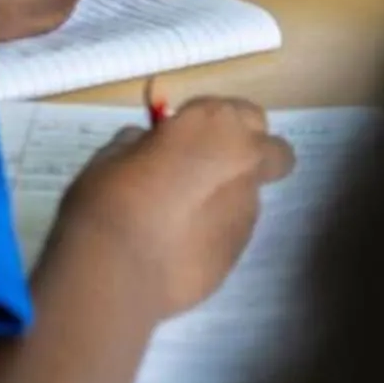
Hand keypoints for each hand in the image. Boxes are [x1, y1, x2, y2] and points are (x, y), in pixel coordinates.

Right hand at [51, 98, 294, 316]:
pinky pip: (231, 233)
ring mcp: (246, 211)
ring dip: (226, 200)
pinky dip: (213, 235)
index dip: (222, 125)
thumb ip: (146, 145)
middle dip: (252, 157)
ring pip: (250, 196)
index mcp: (214, 125)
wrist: (117, 269)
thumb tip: (152, 147)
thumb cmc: (109, 197)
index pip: (242, 113)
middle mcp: (243, 163)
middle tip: (210, 171)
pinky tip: (177, 249)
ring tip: (179, 222)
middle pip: (273, 151)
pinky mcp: (239, 252)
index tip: (193, 137)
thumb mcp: (116, 154)